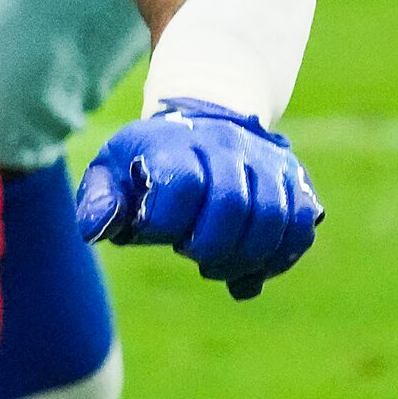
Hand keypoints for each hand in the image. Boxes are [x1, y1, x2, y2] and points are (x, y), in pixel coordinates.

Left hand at [77, 98, 321, 299]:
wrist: (200, 128)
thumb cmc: (146, 162)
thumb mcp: (110, 171)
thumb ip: (98, 201)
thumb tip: (96, 230)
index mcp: (175, 143)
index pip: (182, 184)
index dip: (166, 223)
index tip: (153, 232)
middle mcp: (226, 146)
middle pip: (232, 204)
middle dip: (209, 247)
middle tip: (191, 256)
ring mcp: (266, 161)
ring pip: (274, 217)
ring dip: (245, 257)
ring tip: (218, 267)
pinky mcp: (294, 180)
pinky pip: (300, 225)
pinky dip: (279, 257)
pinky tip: (252, 270)